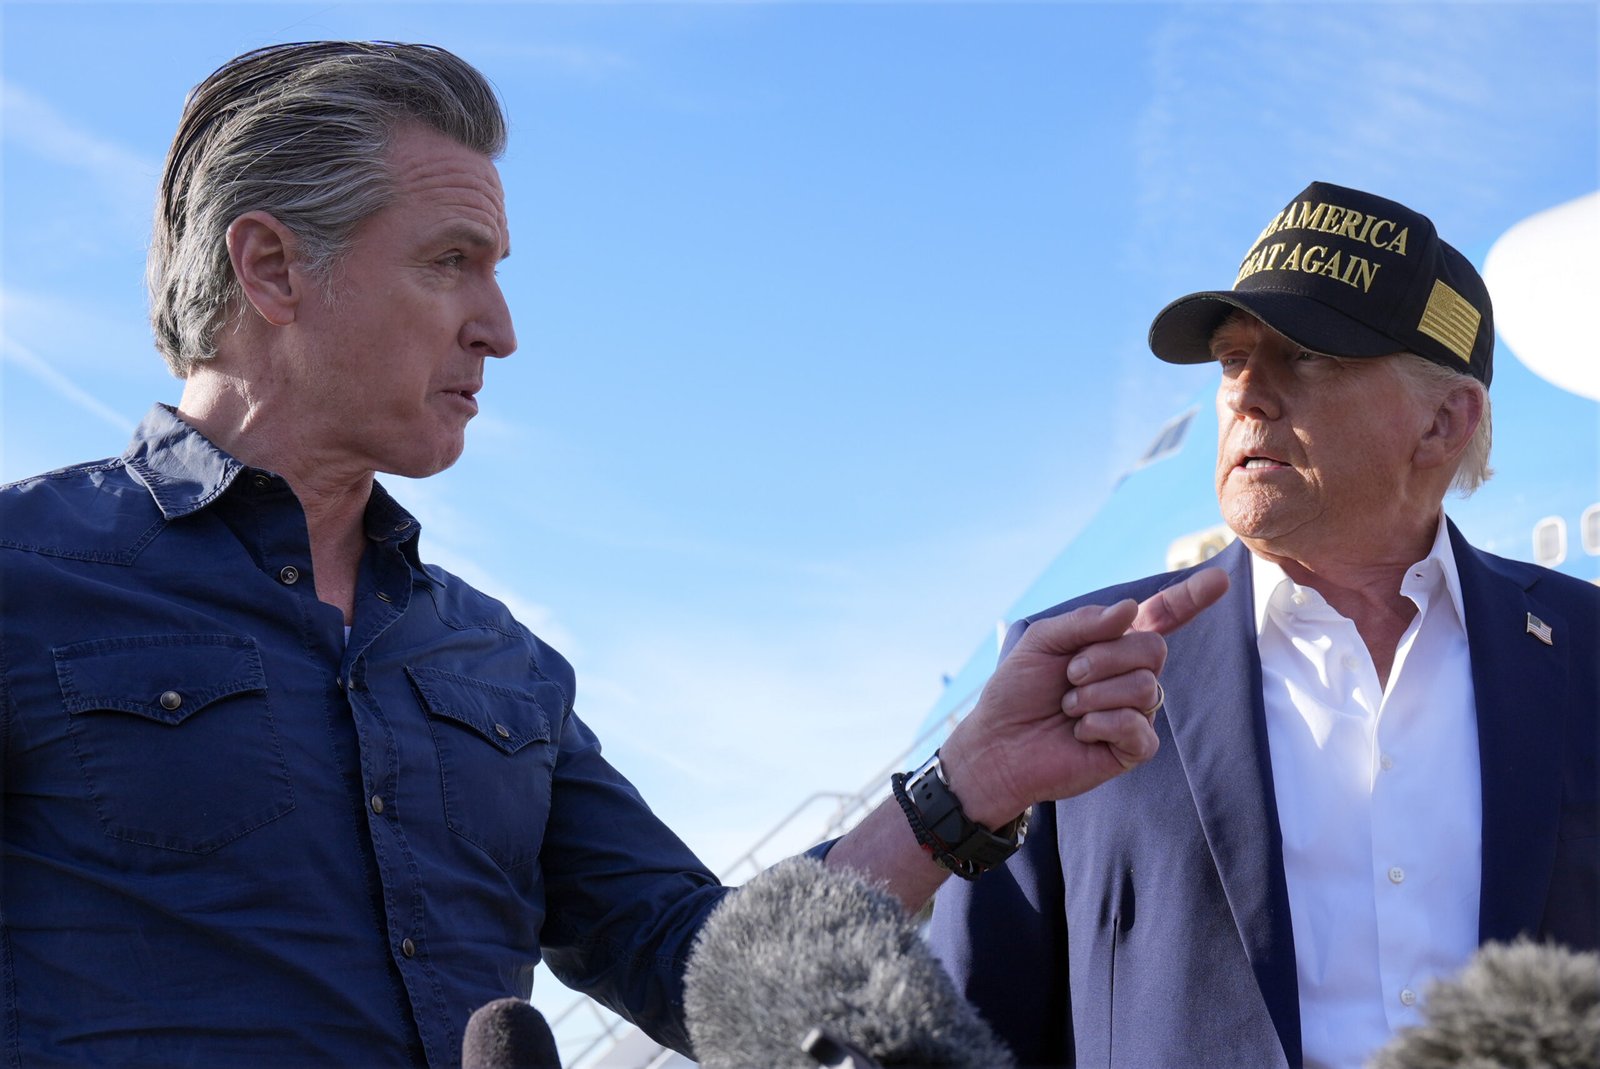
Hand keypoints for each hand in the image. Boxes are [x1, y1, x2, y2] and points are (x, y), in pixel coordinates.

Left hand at [938, 568, 1228, 826]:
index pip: (1161, 617)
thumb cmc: (1016, 691)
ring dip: (1095, 694)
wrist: (998, 744)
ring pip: (1145, 687)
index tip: (1220, 578)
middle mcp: (1130, 675)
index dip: (1190, 598)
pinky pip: (1138, 727)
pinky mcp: (1132, 749)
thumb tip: (1132, 610)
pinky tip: (1079, 731)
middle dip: (1105, 657)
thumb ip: (1085, 623)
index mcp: (1112, 644)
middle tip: (1070, 675)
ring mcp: (1135, 712)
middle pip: (1154, 649)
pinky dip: (1101, 724)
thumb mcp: (1042, 642)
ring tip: (1068, 707)